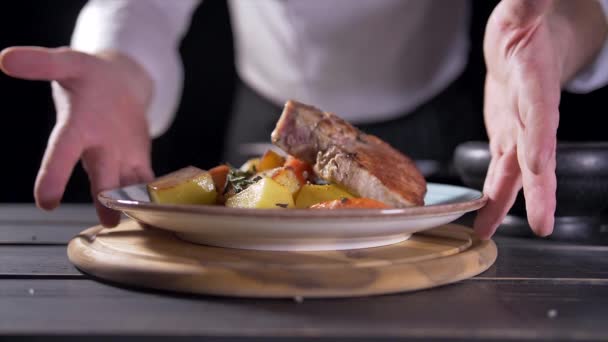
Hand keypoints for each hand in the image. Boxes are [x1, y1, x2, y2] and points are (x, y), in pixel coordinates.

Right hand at [0, 47, 154, 226]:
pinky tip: (162, 209)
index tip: (45, 202)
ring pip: (123, 184)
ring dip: (130, 203)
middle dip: (103, 198)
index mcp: (76, 127)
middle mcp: (95, 148)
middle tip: (109, 222)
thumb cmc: (89, 75)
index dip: (53, 176)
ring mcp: (118, 156)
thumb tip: (5, 58)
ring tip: (139, 221)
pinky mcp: (137, 159)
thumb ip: (42, 63)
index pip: (61, 153)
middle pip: (100, 175)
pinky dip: (153, 193)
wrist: (117, 84)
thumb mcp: (68, 62)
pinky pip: (145, 180)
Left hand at [475, 0, 607, 237]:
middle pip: (536, 153)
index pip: (541, 110)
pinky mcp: (504, 133)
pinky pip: (499, 166)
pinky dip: (492, 192)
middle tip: (542, 224)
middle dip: (538, 190)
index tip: (539, 164)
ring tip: (490, 232)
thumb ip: (527, 5)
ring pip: (514, 170)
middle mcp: (531, 110)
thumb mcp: (524, 7)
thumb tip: (522, 3)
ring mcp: (518, 126)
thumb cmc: (525, 25)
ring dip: (504, 202)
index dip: (540, 136)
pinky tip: (484, 215)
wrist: (527, 41)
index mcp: (536, 79)